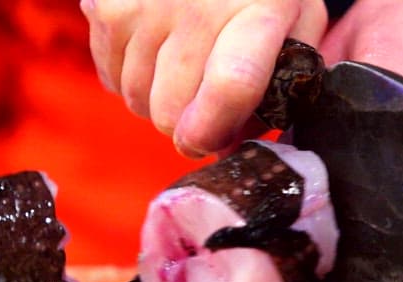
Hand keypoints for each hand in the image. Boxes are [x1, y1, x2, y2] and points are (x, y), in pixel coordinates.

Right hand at [80, 0, 327, 156]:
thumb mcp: (296, 28)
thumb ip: (276, 91)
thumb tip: (224, 147)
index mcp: (259, 11)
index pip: (231, 84)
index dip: (214, 129)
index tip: (209, 141)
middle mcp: (197, 6)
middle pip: (171, 110)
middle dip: (187, 124)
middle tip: (202, 101)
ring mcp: (145, 5)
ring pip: (138, 101)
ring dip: (158, 100)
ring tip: (181, 66)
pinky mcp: (106, 5)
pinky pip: (111, 79)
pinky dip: (133, 78)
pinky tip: (156, 50)